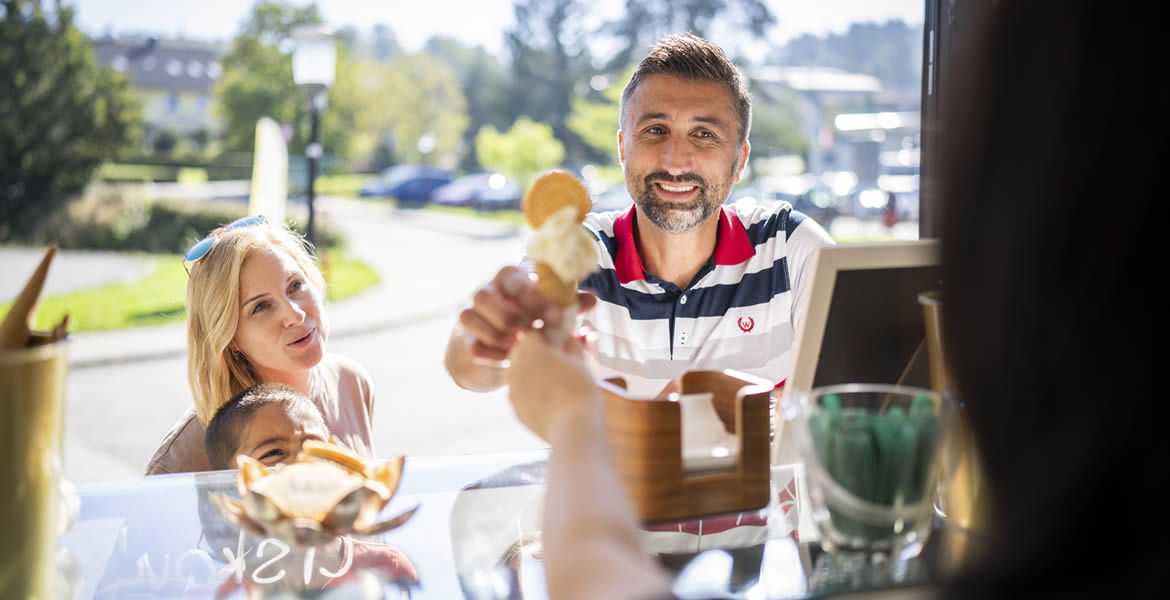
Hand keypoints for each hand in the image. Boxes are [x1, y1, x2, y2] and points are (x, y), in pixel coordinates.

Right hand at [457, 265, 596, 361]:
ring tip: (520, 346)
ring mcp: (472, 315)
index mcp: (509, 280)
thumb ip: (570, 304)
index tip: (555, 316)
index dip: (532, 296)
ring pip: (472, 317)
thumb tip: (592, 299)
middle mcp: (486, 293)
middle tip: (532, 332)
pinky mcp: (465, 340)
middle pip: (483, 295)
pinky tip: (508, 360)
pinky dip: (492, 354)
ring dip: (500, 336)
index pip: (511, 276)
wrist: (500, 350)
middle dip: (511, 317)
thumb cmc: (531, 321)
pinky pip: (472, 344)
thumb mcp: (551, 311)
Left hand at [504, 331, 601, 441]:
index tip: (557, 343)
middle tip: (556, 362)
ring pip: (517, 374)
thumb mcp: (580, 362)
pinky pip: (520, 395)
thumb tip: (567, 337)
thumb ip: (569, 345)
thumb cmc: (581, 391)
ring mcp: (512, 390)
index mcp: (530, 349)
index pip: (531, 334)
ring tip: (553, 383)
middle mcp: (515, 366)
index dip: (545, 337)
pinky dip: (530, 394)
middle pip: (520, 353)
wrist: (574, 429)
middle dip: (534, 354)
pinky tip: (549, 401)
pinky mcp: (515, 410)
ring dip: (530, 374)